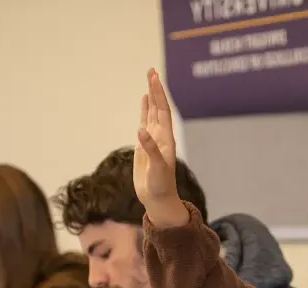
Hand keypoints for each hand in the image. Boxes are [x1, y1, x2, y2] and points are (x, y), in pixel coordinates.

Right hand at [134, 68, 190, 227]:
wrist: (158, 198)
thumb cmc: (161, 186)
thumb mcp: (157, 168)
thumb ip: (150, 150)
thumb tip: (140, 131)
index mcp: (166, 139)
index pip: (163, 111)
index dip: (159, 94)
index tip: (154, 78)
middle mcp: (161, 136)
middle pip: (159, 107)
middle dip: (155, 89)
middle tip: (150, 70)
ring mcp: (153, 139)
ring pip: (152, 112)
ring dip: (151, 96)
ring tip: (149, 79)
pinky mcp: (145, 145)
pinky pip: (145, 122)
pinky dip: (144, 110)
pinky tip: (144, 101)